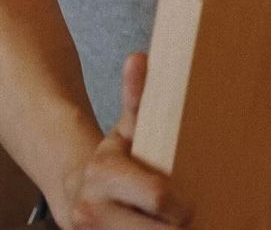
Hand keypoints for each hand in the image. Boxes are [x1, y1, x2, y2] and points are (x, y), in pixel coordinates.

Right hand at [57, 53, 192, 228]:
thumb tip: (139, 57)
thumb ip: (136, 98)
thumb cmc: (113, 159)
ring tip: (184, 226)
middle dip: (178, 228)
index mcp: (105, 174)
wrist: (75, 192)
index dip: (180, 204)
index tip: (193, 202)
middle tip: (195, 219)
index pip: (156, 195)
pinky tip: (162, 229)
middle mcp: (93, 212)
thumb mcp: (125, 129)